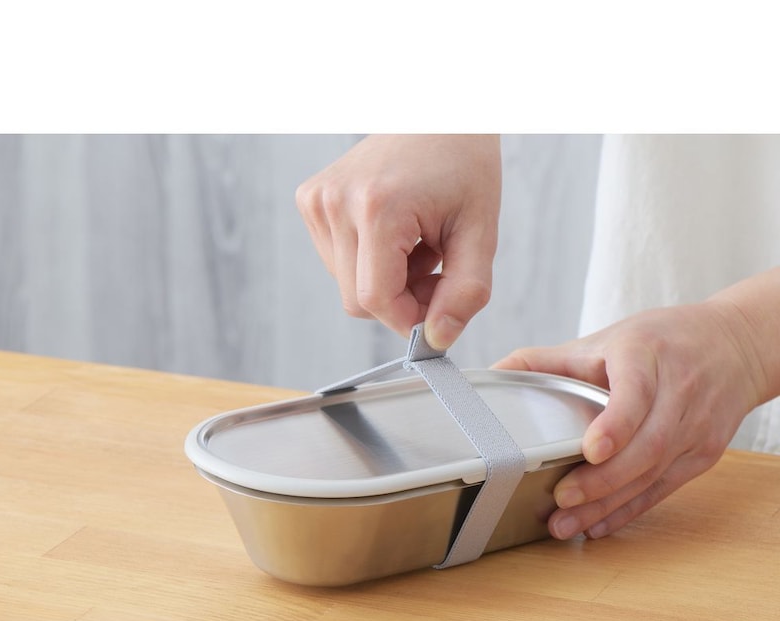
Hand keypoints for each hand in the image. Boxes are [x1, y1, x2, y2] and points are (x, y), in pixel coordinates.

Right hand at [296, 134, 500, 349]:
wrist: (435, 110)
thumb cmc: (463, 162)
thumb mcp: (480, 230)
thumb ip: (465, 292)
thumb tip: (437, 340)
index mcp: (377, 206)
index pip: (375, 300)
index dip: (410, 319)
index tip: (439, 311)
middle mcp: (335, 202)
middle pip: (357, 301)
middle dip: (402, 301)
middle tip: (437, 269)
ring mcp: (317, 201)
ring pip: (347, 286)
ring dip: (387, 282)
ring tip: (418, 244)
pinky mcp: (311, 201)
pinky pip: (337, 263)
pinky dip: (369, 263)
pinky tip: (395, 234)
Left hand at [493, 300, 764, 539]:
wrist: (734, 346)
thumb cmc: (659, 341)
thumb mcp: (604, 339)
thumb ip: (547, 359)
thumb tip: (491, 375)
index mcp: (647, 355)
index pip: (637, 394)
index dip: (616, 424)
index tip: (591, 450)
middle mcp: (678, 392)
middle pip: (646, 446)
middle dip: (603, 480)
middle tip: (561, 500)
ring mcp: (695, 427)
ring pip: (654, 473)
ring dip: (609, 504)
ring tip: (568, 525)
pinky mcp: (702, 454)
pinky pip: (664, 488)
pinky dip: (629, 510)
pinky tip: (598, 525)